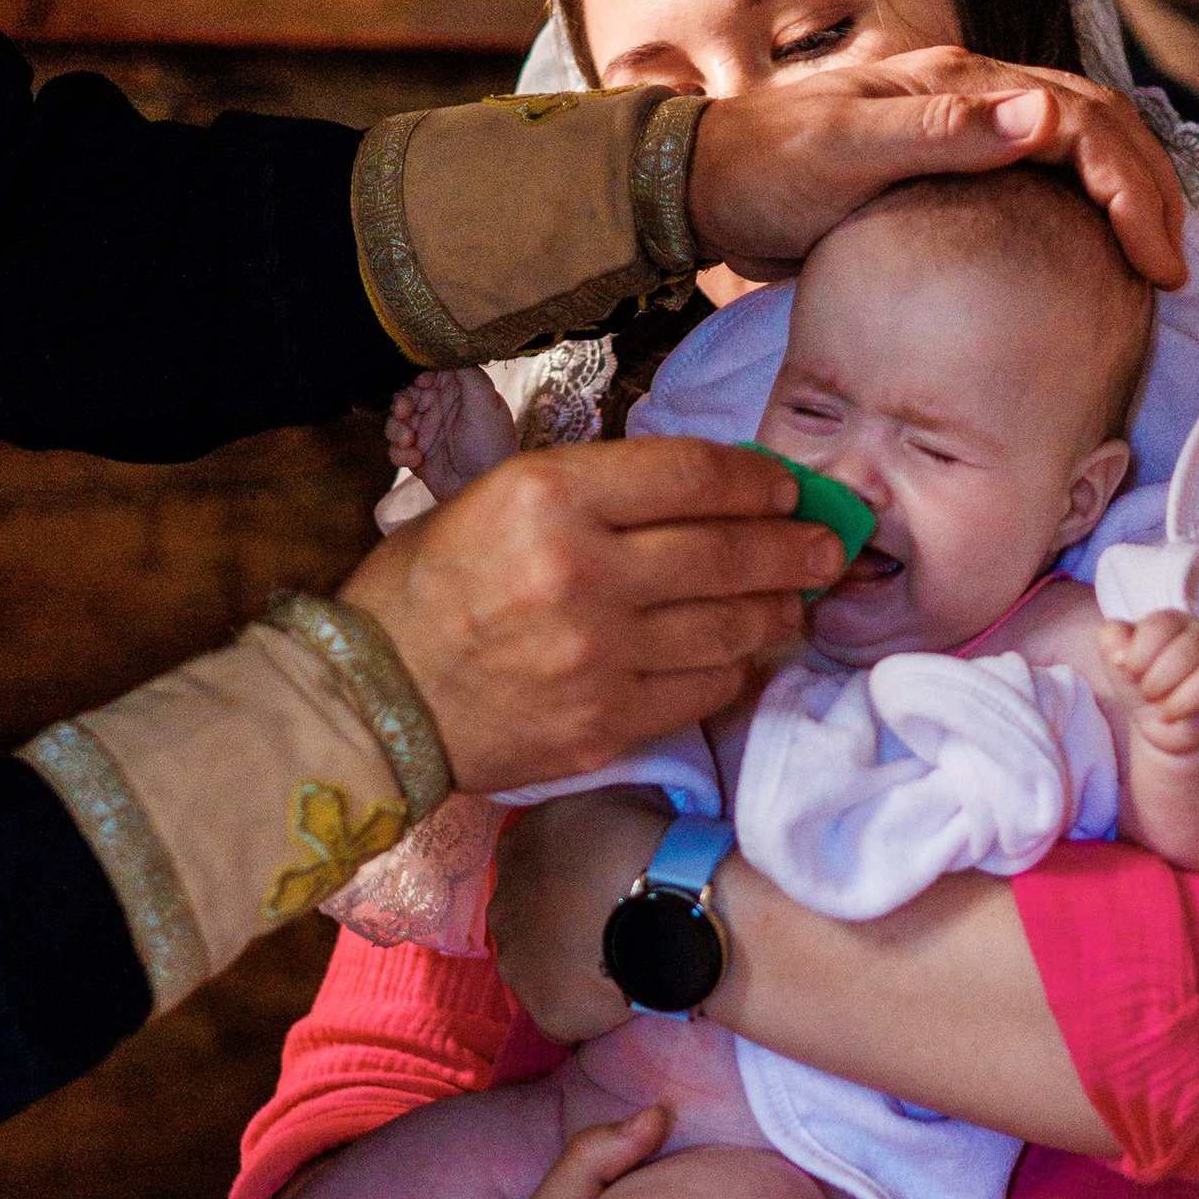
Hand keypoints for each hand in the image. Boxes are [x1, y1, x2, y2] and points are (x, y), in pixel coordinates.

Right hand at [341, 438, 838, 797]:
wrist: (371, 700)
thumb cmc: (424, 591)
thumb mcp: (491, 499)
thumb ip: (590, 489)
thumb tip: (696, 489)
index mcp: (549, 497)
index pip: (691, 475)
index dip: (756, 480)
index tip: (785, 487)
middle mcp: (583, 572)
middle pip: (728, 552)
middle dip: (794, 545)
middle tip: (826, 545)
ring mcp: (600, 655)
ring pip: (729, 626)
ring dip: (776, 610)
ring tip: (796, 601)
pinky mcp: (607, 723)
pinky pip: (701, 691)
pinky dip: (732, 670)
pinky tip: (741, 657)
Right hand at [385, 363, 518, 505]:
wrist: (482, 488)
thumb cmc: (491, 445)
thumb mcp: (485, 403)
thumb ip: (468, 372)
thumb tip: (451, 345)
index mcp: (459, 391)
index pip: (430, 371)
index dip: (419, 374)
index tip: (421, 384)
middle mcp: (441, 409)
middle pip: (406, 394)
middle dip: (401, 403)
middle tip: (406, 413)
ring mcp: (427, 432)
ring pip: (395, 421)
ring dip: (396, 430)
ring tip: (410, 442)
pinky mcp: (417, 455)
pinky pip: (395, 448)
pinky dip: (400, 453)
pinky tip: (417, 460)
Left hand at [486, 785, 663, 1036]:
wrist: (666, 911)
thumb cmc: (646, 842)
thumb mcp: (615, 793)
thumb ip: (589, 803)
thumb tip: (597, 810)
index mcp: (518, 848)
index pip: (528, 861)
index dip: (566, 875)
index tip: (600, 882)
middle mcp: (502, 906)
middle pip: (526, 918)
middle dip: (559, 924)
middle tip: (609, 924)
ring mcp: (518, 964)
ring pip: (538, 969)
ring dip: (568, 968)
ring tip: (616, 963)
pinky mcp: (544, 1012)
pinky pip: (563, 1014)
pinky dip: (587, 1010)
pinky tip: (620, 997)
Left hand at [686, 52, 1186, 289]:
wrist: (704, 183)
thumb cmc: (765, 168)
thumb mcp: (846, 152)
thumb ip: (940, 132)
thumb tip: (1043, 113)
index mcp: (959, 82)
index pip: (1082, 120)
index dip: (1130, 186)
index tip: (1155, 259)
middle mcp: (972, 93)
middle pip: (1097, 123)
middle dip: (1149, 190)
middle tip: (1173, 268)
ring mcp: (963, 125)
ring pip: (1079, 145)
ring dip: (1127, 194)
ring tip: (1153, 259)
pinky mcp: (950, 162)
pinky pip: (1045, 174)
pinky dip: (1085, 206)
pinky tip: (1094, 251)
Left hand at [1098, 607, 1198, 757]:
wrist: (1163, 724)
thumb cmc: (1143, 682)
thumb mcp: (1118, 661)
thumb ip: (1110, 640)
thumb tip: (1120, 654)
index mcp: (1175, 623)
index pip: (1160, 626)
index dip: (1139, 655)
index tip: (1130, 672)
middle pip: (1186, 651)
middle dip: (1156, 681)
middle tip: (1148, 695)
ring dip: (1180, 702)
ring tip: (1166, 712)